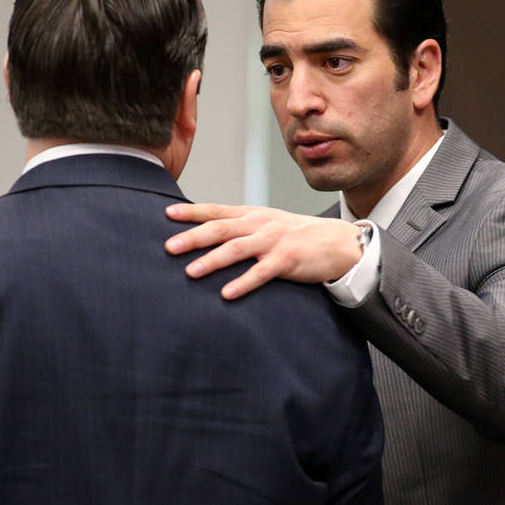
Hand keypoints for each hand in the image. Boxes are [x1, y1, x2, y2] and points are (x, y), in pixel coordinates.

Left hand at [164, 203, 363, 298]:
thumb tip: (206, 233)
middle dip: (192, 237)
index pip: (216, 211)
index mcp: (251, 215)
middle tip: (169, 247)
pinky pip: (261, 273)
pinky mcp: (287, 260)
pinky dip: (242, 283)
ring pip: (236, 249)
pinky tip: (226, 293)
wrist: (337, 242)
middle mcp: (259, 224)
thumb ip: (240, 226)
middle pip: (220, 229)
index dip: (191, 212)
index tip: (167, 214)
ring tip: (190, 271)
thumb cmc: (296, 235)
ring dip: (212, 260)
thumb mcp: (266, 223)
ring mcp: (273, 241)